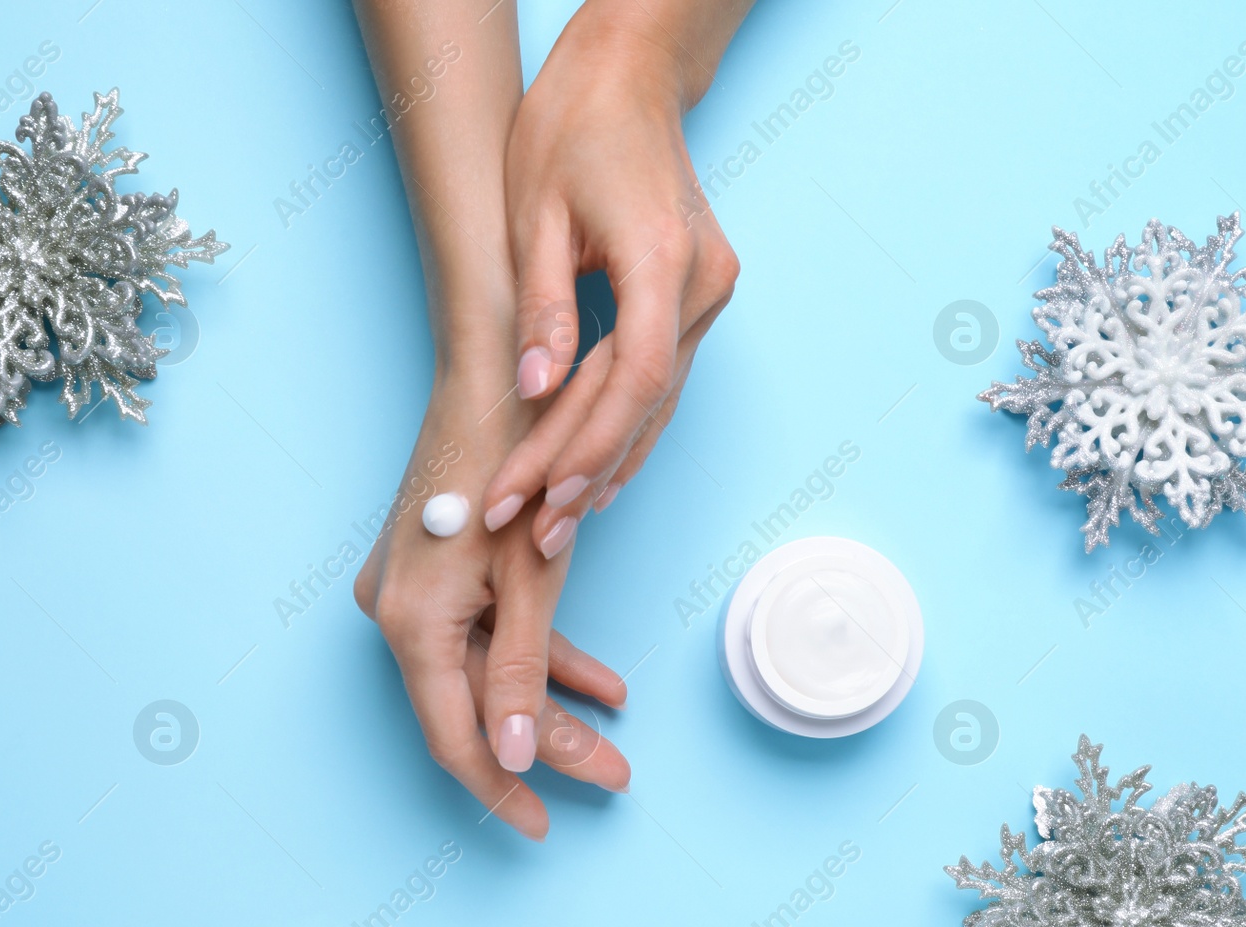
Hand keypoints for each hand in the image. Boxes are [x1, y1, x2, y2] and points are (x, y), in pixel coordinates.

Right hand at [354, 364, 629, 840]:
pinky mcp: (434, 567)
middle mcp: (394, 611)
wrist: (494, 371)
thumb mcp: (532, 581)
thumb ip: (523, 676)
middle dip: (549, 746)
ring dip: (551, 702)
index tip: (545, 827)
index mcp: (408, 623)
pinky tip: (598, 681)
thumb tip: (519, 758)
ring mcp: (410, 589)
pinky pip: (483, 630)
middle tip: (614, 777)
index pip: (455, 737)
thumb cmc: (515, 466)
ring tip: (617, 735)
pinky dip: (537, 653)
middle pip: (475, 705)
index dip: (502, 788)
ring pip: (486, 669)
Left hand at [480, 7, 741, 552]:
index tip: (541, 493)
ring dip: (609, 460)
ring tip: (560, 521)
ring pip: (659, 398)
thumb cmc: (572, 128)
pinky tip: (601, 473)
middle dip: (585, 468)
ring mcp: (711, 291)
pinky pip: (664, 376)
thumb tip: (537, 389)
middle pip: (645, 398)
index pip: (636, 375)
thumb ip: (541, 308)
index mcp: (663, 255)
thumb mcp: (534, 213)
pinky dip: (629, 425)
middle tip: (533, 528)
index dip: (590, 445)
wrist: (628, 79)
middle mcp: (703, 282)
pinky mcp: (702, 296)